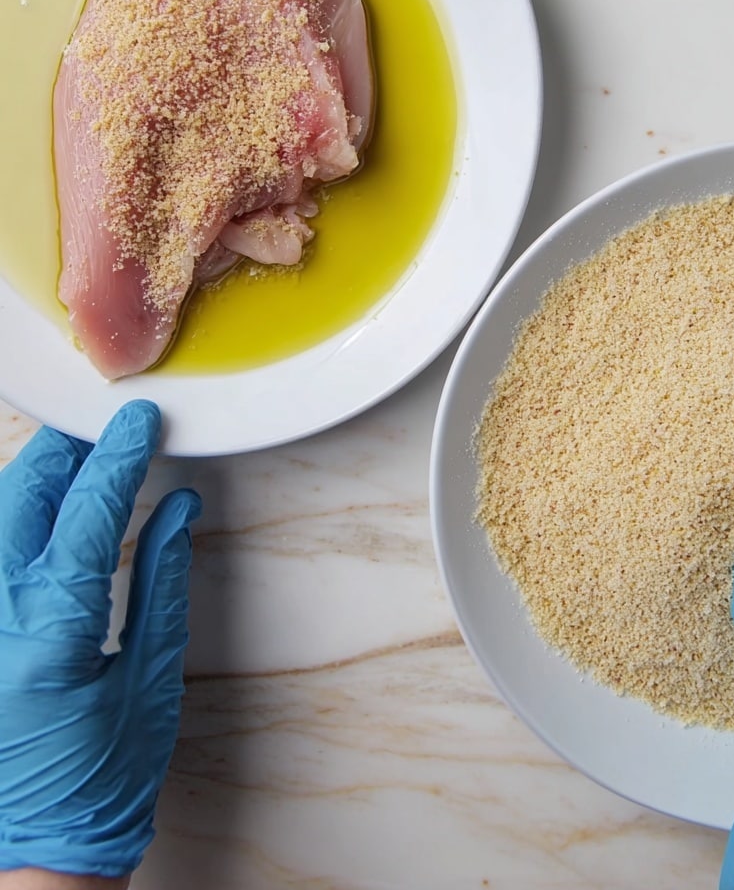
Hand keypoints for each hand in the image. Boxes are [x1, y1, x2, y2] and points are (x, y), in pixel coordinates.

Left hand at [0, 402, 200, 879]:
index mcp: (49, 633)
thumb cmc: (102, 781)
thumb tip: (179, 508)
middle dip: (65, 449)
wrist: (38, 850)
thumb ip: (163, 581)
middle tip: (106, 427)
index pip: (86, 510)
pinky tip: (37, 511)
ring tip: (77, 459)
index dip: (118, 455)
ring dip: (31, 477)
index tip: (140, 422)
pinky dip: (10, 519)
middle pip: (19, 496)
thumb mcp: (151, 679)